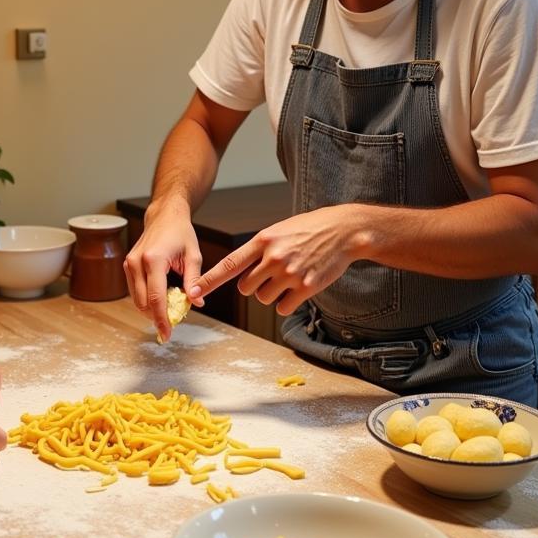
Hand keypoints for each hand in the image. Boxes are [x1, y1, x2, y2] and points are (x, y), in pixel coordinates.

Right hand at [123, 197, 202, 341]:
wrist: (165, 216)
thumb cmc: (181, 233)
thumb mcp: (193, 256)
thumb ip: (194, 281)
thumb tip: (196, 303)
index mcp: (153, 260)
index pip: (156, 298)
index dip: (161, 319)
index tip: (167, 334)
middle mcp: (136, 262)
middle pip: (143, 303)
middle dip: (156, 317)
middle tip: (171, 326)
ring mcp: (129, 264)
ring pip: (136, 300)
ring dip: (151, 310)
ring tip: (169, 312)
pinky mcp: (127, 266)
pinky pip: (135, 291)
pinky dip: (147, 300)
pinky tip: (161, 300)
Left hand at [189, 205, 365, 315]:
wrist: (344, 231)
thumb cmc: (309, 230)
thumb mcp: (279, 231)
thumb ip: (259, 250)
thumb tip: (240, 272)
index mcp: (263, 240)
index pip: (229, 264)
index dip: (209, 280)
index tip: (193, 291)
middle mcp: (274, 257)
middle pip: (245, 288)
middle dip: (254, 286)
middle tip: (271, 275)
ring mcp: (290, 273)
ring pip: (263, 298)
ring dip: (271, 294)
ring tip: (288, 277)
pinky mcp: (306, 287)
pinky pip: (283, 308)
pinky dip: (287, 303)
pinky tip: (298, 288)